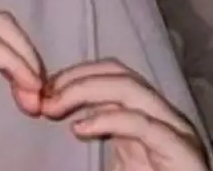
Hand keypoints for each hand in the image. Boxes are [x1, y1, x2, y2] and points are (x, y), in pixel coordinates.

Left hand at [41, 58, 209, 170]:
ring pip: (129, 88)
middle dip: (75, 78)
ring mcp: (175, 130)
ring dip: (83, 91)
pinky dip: (106, 120)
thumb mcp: (111, 154)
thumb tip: (48, 104)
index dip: (73, 74)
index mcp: (146, 111)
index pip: (109, 72)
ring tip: (54, 107)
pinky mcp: (181, 151)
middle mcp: (162, 115)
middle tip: (45, 95)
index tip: (43, 88)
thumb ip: (88, 127)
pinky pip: (142, 125)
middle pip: (118, 73)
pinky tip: (78, 130)